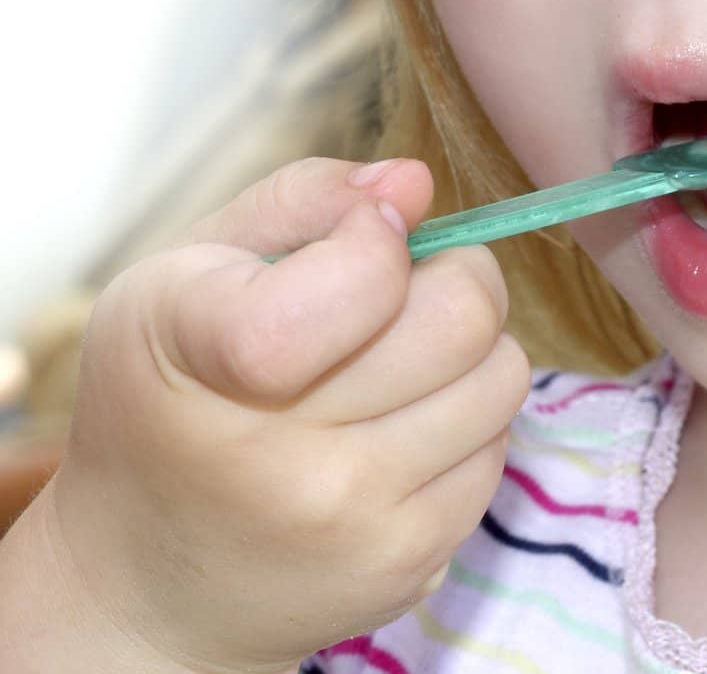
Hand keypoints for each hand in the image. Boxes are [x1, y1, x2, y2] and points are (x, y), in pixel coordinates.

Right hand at [40, 156, 531, 673]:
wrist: (145, 581)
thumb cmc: (173, 392)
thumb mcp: (193, 270)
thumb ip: (304, 200)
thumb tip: (415, 183)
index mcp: (200, 347)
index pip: (359, 280)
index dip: (383, 240)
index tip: (363, 237)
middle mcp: (275, 455)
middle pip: (462, 315)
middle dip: (453, 276)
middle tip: (404, 293)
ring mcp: (347, 519)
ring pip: (502, 377)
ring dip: (471, 354)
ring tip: (401, 366)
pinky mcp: (406, 562)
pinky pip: (498, 448)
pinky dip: (465, 425)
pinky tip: (397, 433)